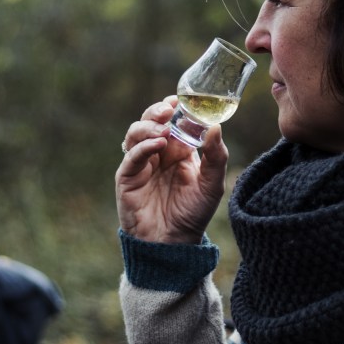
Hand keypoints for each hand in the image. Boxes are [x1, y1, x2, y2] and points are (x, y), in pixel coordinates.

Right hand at [116, 96, 228, 243]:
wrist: (173, 243)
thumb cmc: (193, 214)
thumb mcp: (212, 184)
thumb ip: (216, 157)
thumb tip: (216, 127)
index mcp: (178, 151)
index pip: (173, 122)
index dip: (175, 109)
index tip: (181, 100)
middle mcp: (158, 154)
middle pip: (151, 121)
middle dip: (157, 111)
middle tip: (168, 108)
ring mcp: (141, 164)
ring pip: (136, 133)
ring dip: (148, 126)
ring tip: (162, 130)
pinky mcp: (127, 177)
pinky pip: (131, 156)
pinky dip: (142, 147)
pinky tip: (157, 144)